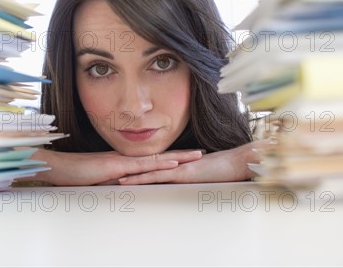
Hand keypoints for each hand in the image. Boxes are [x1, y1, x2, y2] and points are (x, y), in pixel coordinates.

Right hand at [27, 148, 203, 185]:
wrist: (59, 167)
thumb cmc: (75, 175)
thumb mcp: (98, 180)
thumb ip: (112, 182)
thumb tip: (123, 188)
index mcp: (123, 161)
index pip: (150, 159)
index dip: (169, 157)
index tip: (186, 157)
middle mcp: (126, 158)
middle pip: (159, 155)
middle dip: (181, 154)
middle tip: (201, 153)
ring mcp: (123, 160)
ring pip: (156, 158)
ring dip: (178, 157)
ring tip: (196, 156)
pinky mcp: (117, 165)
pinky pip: (142, 165)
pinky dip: (159, 164)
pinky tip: (173, 164)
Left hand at [117, 140, 271, 184]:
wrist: (235, 162)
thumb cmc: (221, 168)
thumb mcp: (199, 173)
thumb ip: (187, 175)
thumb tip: (177, 181)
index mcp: (174, 164)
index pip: (149, 166)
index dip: (133, 168)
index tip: (117, 172)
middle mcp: (171, 163)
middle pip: (143, 167)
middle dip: (125, 171)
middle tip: (106, 174)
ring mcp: (174, 167)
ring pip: (146, 171)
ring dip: (129, 175)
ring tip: (111, 178)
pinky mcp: (180, 173)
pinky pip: (158, 176)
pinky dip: (143, 177)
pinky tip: (131, 180)